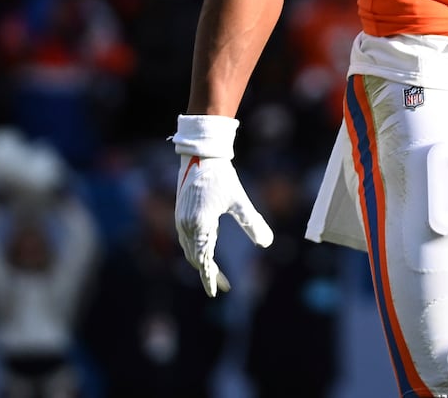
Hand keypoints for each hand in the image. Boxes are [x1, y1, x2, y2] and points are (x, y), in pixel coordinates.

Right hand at [174, 154, 272, 295]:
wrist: (201, 155)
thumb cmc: (222, 176)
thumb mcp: (240, 200)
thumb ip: (252, 222)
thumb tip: (267, 243)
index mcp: (201, 225)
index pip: (204, 259)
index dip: (210, 277)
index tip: (215, 292)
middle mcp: (187, 225)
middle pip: (195, 257)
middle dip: (207, 272)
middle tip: (221, 285)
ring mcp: (181, 220)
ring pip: (188, 249)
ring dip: (200, 261)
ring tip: (213, 272)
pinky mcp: (180, 213)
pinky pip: (185, 239)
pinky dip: (194, 249)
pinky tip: (205, 249)